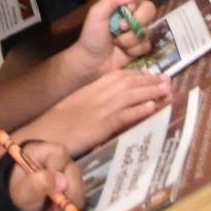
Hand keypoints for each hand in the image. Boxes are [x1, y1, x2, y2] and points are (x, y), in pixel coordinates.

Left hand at [4, 139, 82, 210]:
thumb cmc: (16, 196)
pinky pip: (77, 195)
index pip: (60, 153)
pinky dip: (69, 208)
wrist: (16, 209)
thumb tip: (61, 180)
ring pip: (77, 185)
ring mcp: (63, 171)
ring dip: (68, 205)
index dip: (59, 172)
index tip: (53, 192)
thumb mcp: (22, 192)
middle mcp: (54, 158)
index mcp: (39, 152)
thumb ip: (37, 184)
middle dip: (67, 195)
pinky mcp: (68, 184)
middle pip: (72, 171)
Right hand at [20, 70, 170, 157]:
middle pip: (127, 83)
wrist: (43, 136)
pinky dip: (139, 110)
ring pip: (130, 96)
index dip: (137, 74)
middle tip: (167, 79)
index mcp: (89, 90)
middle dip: (149, 80)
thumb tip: (110, 105)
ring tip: (167, 90)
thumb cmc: (56, 125)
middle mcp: (96, 96)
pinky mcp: (101, 125)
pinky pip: (124, 115)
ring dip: (150, 92)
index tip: (152, 74)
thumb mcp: (74, 108)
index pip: (117, 76)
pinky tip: (152, 106)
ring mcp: (99, 110)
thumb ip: (91, 103)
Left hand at [78, 0, 154, 64]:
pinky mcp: (141, 46)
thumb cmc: (92, 36)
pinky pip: (147, 44)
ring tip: (117, 41)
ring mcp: (138, 30)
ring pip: (148, 29)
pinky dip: (134, 49)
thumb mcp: (97, 13)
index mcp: (121, 1)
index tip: (127, 7)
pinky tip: (124, 51)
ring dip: (131, 38)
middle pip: (150, 8)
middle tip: (120, 27)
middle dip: (137, 20)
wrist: (93, 62)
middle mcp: (133, 13)